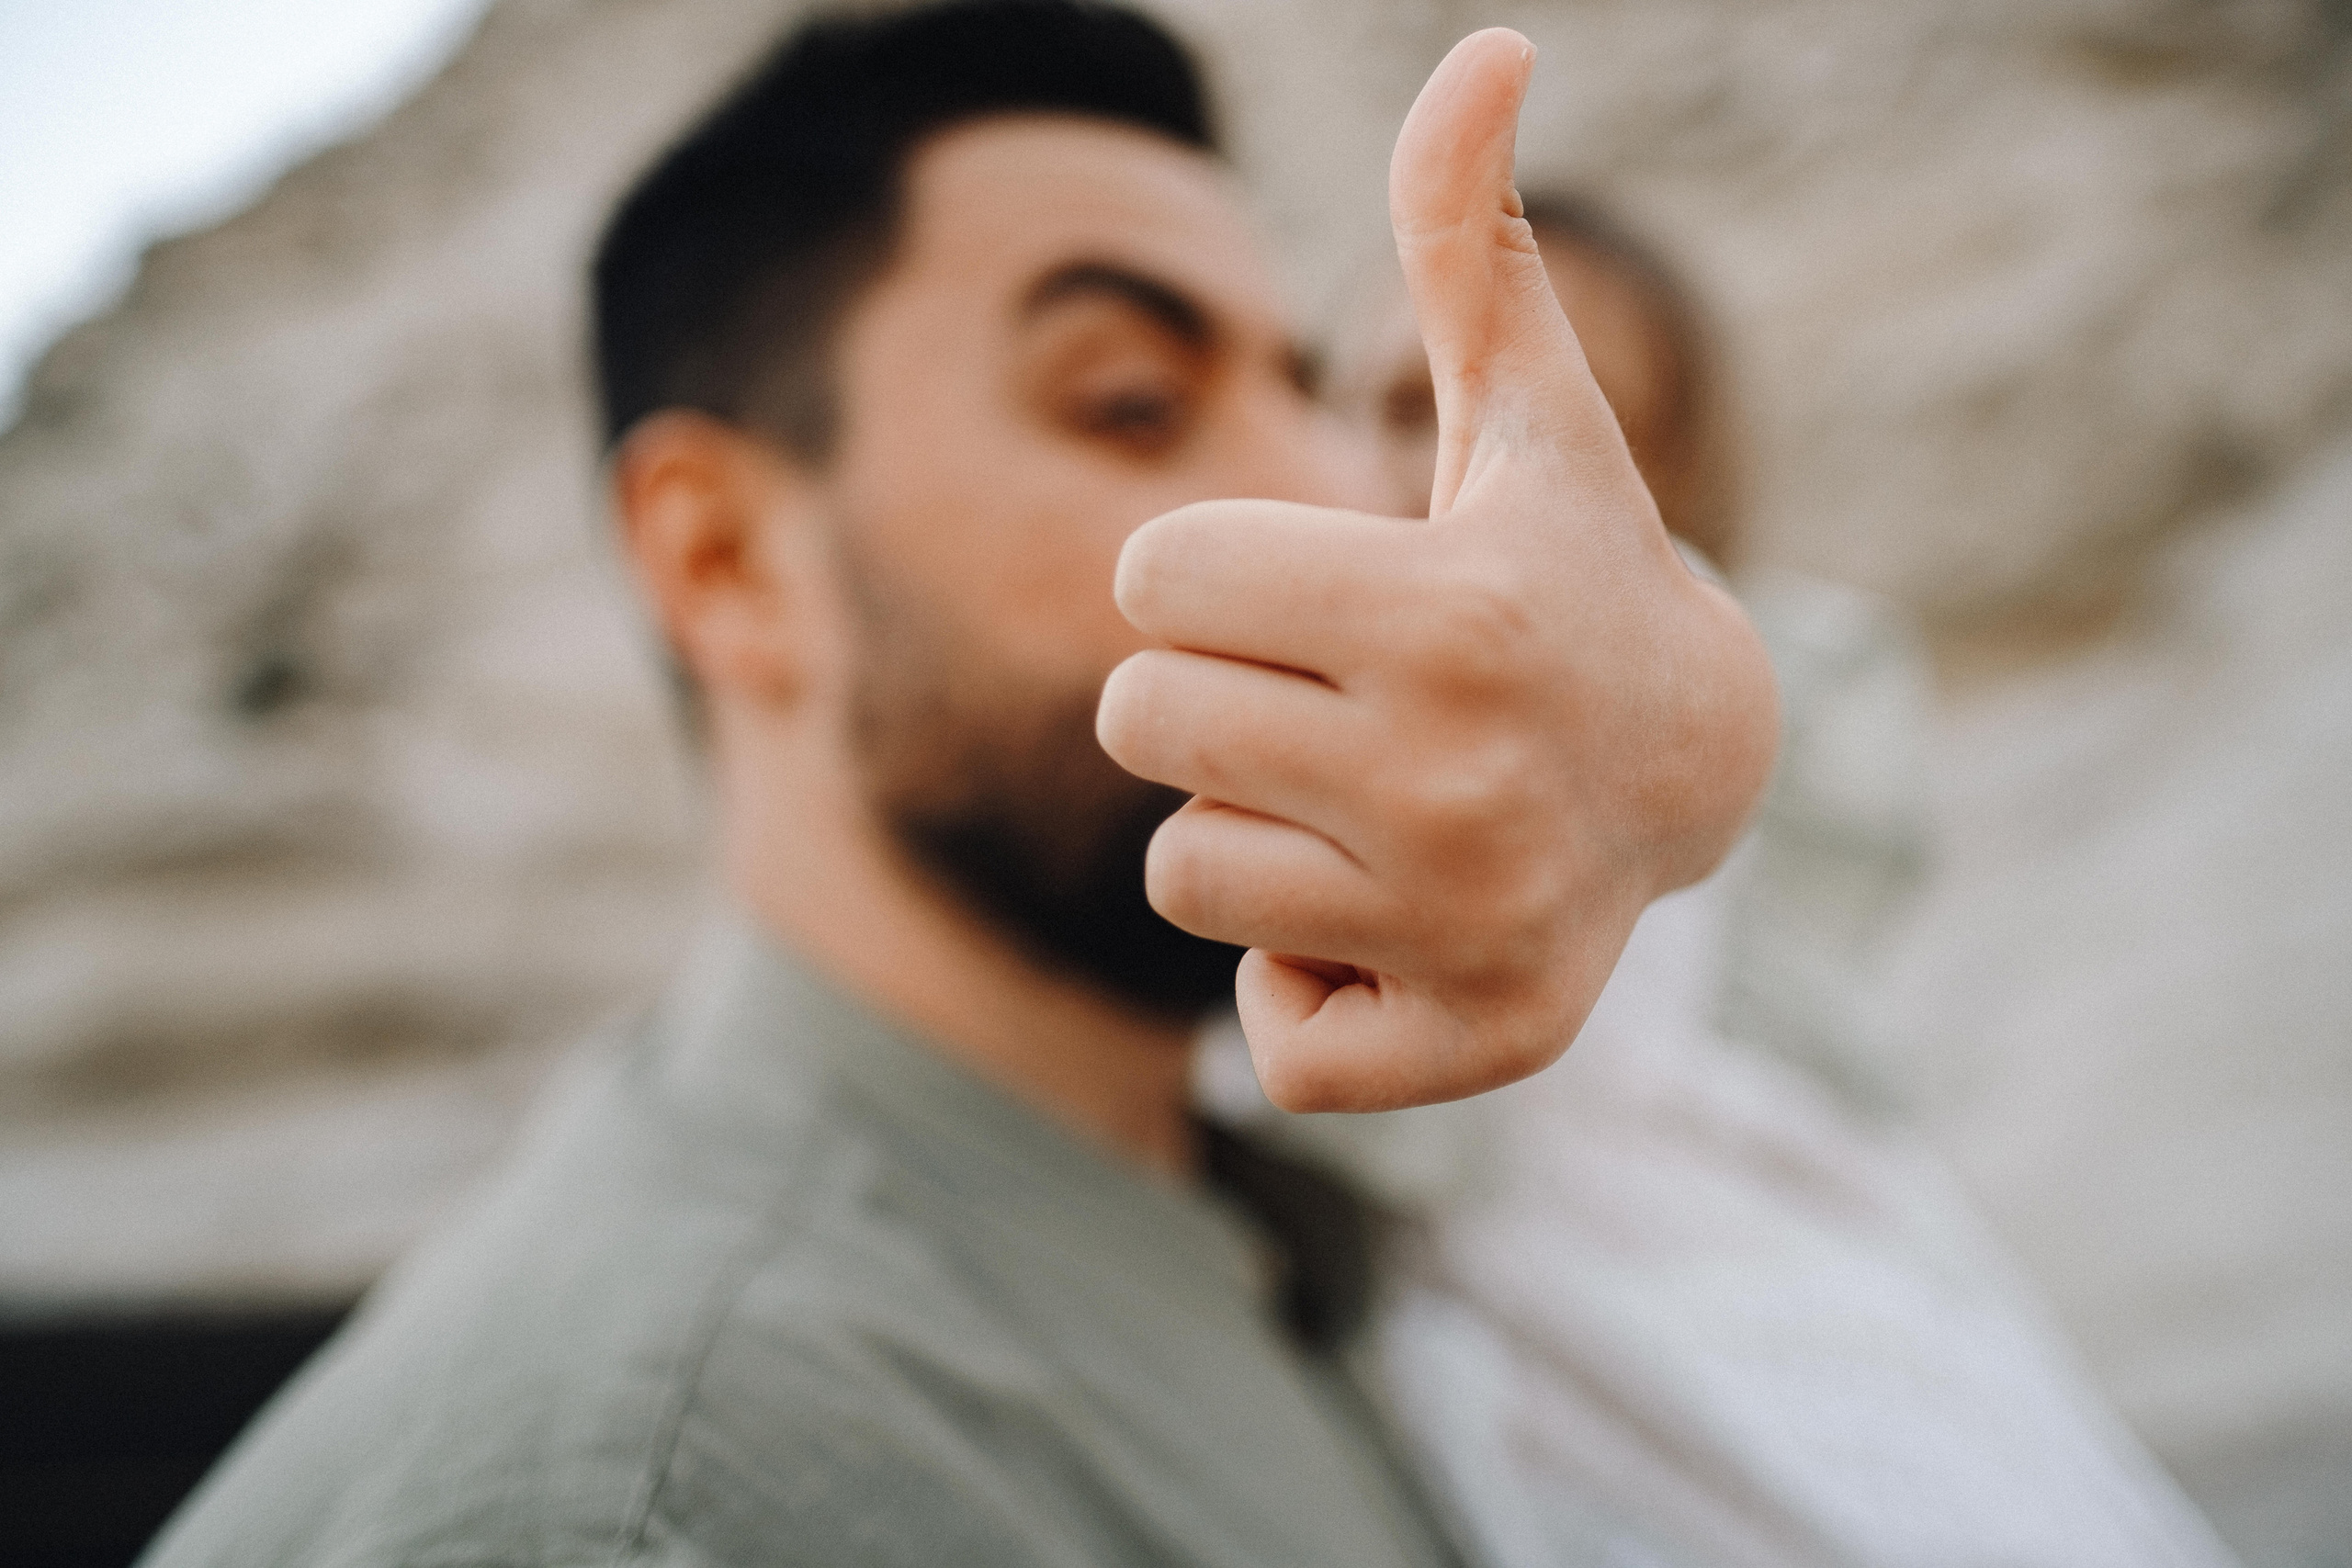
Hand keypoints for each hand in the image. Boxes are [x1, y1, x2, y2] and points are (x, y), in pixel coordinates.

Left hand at [1095, 29, 1778, 1110]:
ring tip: (1380, 804)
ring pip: (1187, 870)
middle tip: (1345, 698)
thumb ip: (1464, 238)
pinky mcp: (1473, 1047)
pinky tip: (1402, 925)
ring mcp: (1468, 927)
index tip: (1325, 590)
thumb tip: (1490, 42)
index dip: (1216, 574)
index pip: (1150, 580)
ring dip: (1255, 831)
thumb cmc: (1567, 568)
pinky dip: (1308, 984)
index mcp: (1449, 611)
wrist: (1702, 770)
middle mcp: (1459, 778)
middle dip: (1216, 697)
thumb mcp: (1521, 408)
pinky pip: (1265, 1034)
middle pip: (1140, 723)